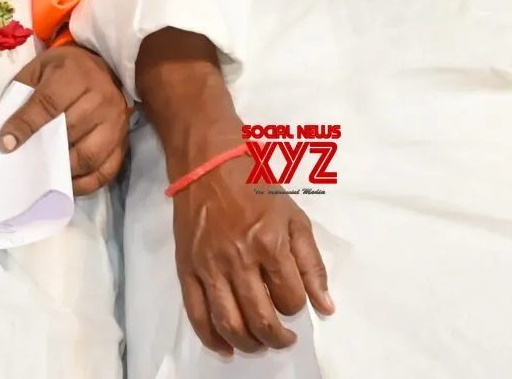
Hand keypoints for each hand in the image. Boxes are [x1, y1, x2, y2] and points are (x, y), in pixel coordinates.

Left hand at [0, 40, 129, 193]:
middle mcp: (101, 99)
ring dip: (63, 170)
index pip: (48, 104)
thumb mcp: (37, 70)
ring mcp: (116, 123)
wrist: (105, 67)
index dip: (25, 126)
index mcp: (75, 75)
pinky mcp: (123, 142)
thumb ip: (16, 95)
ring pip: (88, 155)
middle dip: (42, 151)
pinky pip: (106, 170)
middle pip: (69, 132)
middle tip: (21, 163)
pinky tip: (66, 184)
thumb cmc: (65, 69)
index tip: (6, 144)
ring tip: (42, 176)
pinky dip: (86, 183)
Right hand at [172, 149, 332, 354]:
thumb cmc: (256, 187)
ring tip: (259, 343)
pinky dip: (211, 338)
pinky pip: (196, 313)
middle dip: (277, 338)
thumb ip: (312, 266)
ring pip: (230, 323)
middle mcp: (238, 259)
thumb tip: (326, 307)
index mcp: (269, 245)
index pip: (290, 298)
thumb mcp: (295, 220)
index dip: (297, 307)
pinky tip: (226, 347)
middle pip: (261, 319)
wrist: (207, 163)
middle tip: (283, 339)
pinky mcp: (186, 267)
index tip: (294, 301)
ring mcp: (208, 265)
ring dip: (249, 343)